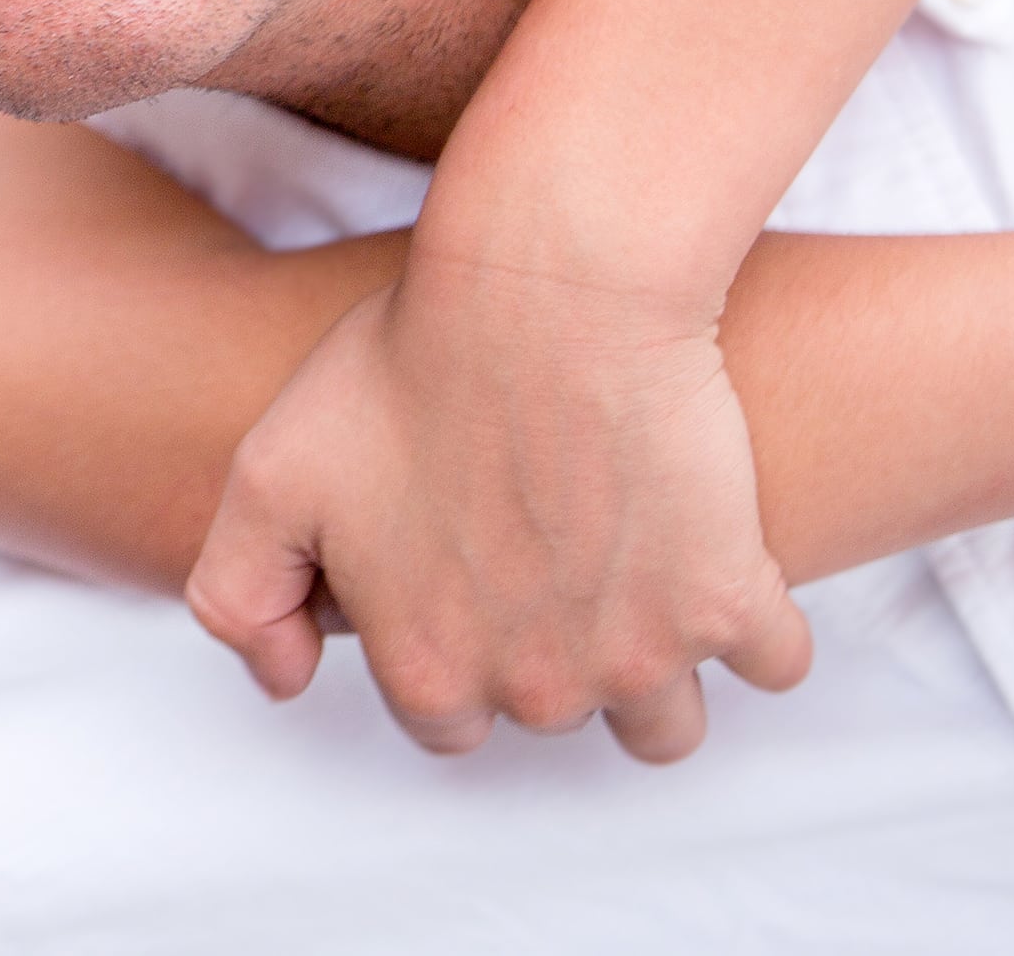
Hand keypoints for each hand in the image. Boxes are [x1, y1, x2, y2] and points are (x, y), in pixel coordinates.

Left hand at [182, 254, 812, 761]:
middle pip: (549, 713)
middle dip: (539, 653)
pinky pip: (772, 661)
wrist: (545, 292)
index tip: (457, 570)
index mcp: (429, 671)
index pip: (442, 717)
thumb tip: (286, 682)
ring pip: (662, 720)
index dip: (445, 641)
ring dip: (647, 664)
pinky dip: (754, 619)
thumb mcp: (270, 470)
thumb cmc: (404, 365)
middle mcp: (538, 688)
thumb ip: (240, 593)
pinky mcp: (735, 603)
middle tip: (534, 549)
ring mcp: (644, 656)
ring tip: (622, 570)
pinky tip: (711, 544)